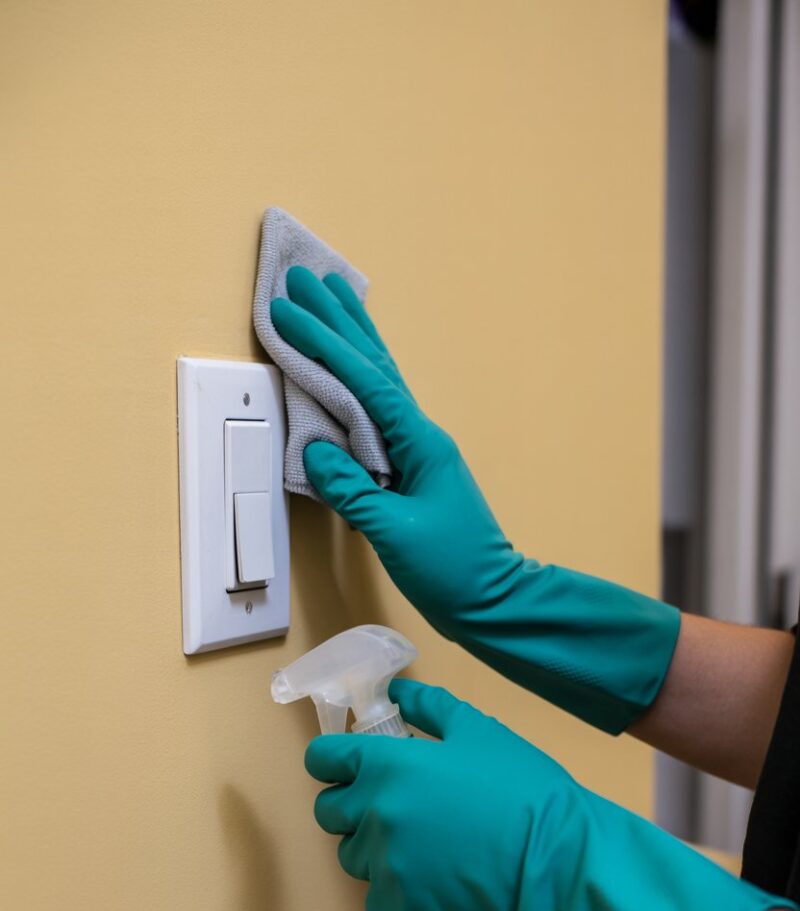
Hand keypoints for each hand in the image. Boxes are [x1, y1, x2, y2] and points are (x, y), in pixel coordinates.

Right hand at [271, 266, 520, 636]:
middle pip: (374, 364)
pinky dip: (360, 378)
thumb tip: (315, 451)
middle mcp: (421, 436)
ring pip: (379, 379)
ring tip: (333, 296)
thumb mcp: (396, 532)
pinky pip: (379, 409)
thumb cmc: (454, 571)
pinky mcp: (413, 468)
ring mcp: (419, 450)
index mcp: (419, 443)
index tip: (288, 309)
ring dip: (353, 337)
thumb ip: (352, 491)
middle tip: (305, 277)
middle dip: (337, 320)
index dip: (323, 344)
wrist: (494, 600)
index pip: (363, 381)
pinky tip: (352, 367)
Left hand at [306, 678, 792, 910]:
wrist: (559, 865)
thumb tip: (394, 690)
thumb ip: (429, 707)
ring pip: (354, 858)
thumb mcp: (481, 733)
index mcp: (387, 767)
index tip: (355, 767)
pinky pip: (377, 904)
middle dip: (354, 807)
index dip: (335, 761)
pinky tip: (437, 887)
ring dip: (377, 852)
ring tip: (427, 851)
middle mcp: (374, 816)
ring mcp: (383, 869)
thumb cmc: (523, 791)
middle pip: (329, 812)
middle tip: (401, 809)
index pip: (322, 759)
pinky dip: (399, 896)